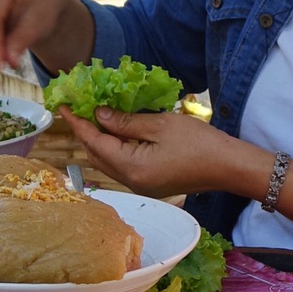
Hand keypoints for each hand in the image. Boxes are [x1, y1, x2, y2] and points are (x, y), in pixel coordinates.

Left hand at [63, 107, 268, 199]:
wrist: (228, 167)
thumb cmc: (199, 143)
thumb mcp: (160, 125)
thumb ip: (126, 122)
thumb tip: (99, 115)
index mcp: (132, 168)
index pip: (95, 143)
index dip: (78, 123)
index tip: (64, 105)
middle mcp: (131, 182)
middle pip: (96, 156)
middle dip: (84, 132)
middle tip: (76, 108)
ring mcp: (140, 186)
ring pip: (108, 162)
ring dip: (98, 141)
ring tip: (92, 117)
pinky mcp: (149, 184)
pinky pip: (121, 166)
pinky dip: (113, 148)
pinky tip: (115, 132)